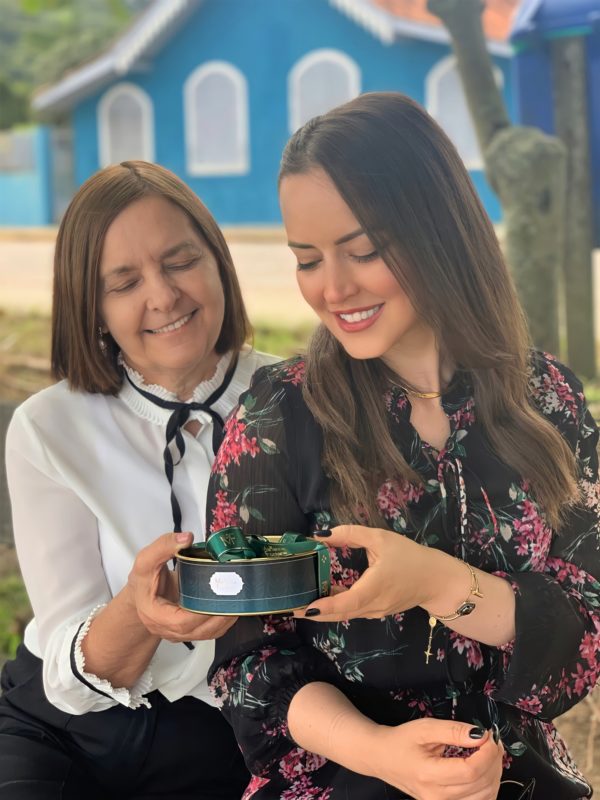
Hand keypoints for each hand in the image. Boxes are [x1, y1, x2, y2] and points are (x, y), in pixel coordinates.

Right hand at [127, 532, 237, 641]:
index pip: (180, 622)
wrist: (143, 593)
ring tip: (239, 600)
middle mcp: (168, 629)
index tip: (216, 597)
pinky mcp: (191, 630)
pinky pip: (209, 631)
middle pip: (198, 631)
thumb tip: (186, 539)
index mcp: (154, 615)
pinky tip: (232, 606)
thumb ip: (163, 546)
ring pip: (206, 634)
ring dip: (225, 620)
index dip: (200, 614)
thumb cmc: (144, 579)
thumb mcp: (147, 559)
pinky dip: (223, 622)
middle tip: (236, 596)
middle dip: (220, 616)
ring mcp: (180, 633)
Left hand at [294, 524, 449, 620]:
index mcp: (375, 588)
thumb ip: (351, 534)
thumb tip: (322, 534)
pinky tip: (323, 596)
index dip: (324, 607)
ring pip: (345, 614)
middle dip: (314, 612)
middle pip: (340, 613)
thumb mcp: (381, 538)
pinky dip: (336, 607)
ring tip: (299, 600)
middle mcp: (373, 606)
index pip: (346, 603)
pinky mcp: (377, 611)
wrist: (437, 580)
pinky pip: (353, 611)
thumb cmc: (410, 556)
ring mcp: (375, 612)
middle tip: (288, 606)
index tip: (303, 607)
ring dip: (323, 610)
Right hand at [371, 718, 502, 799]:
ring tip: (490, 753)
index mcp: (429, 774)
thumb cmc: (401, 740)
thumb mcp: (424, 728)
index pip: (470, 771)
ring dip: (494, 774)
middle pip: (481, 785)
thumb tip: (480, 735)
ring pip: (484, 798)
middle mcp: (437, 796)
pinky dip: (488, 787)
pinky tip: (485, 770)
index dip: (487, 754)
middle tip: (492, 741)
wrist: (382, 757)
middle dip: (494, 761)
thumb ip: (453, 730)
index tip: (489, 736)